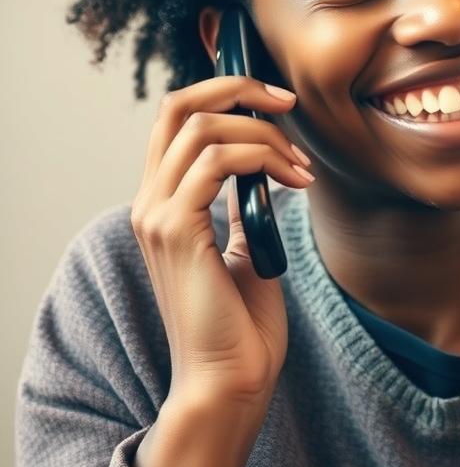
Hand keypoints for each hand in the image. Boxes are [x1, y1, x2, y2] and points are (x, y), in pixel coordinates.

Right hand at [130, 76, 312, 417]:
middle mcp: (150, 201)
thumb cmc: (242, 320)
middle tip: (289, 102)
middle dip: (239, 89)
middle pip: (178, 106)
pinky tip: (296, 183)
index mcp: (163, 201)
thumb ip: (240, 203)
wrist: (231, 378)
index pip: (177, 117)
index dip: (225, 93)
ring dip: (265, 136)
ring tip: (303, 170)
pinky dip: (263, 160)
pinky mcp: (174, 232)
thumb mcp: (242, 244)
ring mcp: (156, 215)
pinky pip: (217, 164)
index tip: (279, 103)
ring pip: (203, 129)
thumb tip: (264, 164)